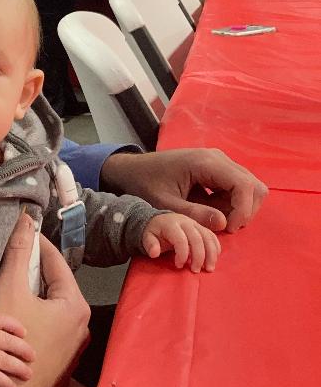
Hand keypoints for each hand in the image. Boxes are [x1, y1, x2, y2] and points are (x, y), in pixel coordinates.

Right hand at [0, 214, 89, 386]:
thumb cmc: (9, 339)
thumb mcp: (10, 289)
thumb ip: (17, 252)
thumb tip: (26, 218)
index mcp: (75, 306)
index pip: (56, 263)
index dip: (37, 245)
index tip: (23, 232)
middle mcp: (81, 326)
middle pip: (55, 285)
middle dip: (34, 269)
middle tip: (12, 257)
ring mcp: (72, 346)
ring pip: (51, 306)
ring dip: (32, 292)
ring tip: (10, 281)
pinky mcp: (59, 361)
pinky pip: (47, 326)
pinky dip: (33, 314)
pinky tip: (14, 312)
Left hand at [100, 148, 266, 233]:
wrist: (134, 169)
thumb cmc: (146, 184)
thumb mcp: (166, 204)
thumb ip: (194, 214)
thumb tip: (224, 224)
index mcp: (205, 162)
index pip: (244, 185)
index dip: (243, 211)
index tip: (227, 229)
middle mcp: (217, 157)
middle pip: (253, 185)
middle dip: (244, 211)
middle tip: (222, 227)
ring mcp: (219, 161)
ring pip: (249, 186)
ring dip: (239, 207)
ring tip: (214, 218)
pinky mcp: (217, 167)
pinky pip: (238, 186)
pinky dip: (232, 202)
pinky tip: (211, 210)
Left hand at [142, 213, 220, 271]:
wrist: (160, 220)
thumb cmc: (154, 232)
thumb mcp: (147, 237)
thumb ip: (150, 245)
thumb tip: (154, 253)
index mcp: (171, 224)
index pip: (181, 239)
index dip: (182, 254)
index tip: (178, 266)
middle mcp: (185, 222)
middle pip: (197, 239)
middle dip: (199, 257)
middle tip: (195, 271)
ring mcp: (195, 224)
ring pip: (208, 237)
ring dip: (211, 254)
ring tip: (209, 269)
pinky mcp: (201, 228)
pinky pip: (212, 236)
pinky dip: (215, 248)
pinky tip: (214, 259)